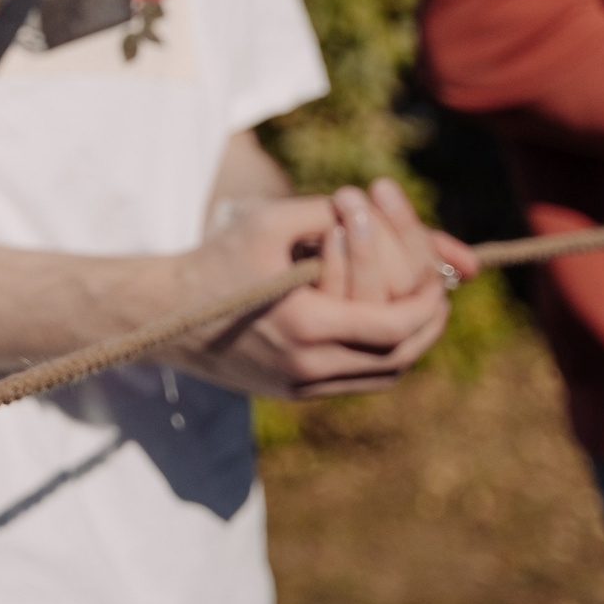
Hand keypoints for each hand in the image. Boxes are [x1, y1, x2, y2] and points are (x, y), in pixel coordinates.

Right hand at [174, 178, 478, 399]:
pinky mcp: (293, 392)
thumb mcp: (267, 222)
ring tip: (417, 306)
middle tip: (438, 291)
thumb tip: (379, 211)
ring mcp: (301, 385)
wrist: (165, 311)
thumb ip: (325, 211)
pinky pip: (357, 380)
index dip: (427, 301)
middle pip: (400, 357)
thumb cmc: (216, 260)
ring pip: (383, 375)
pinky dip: (381, 354)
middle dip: (429, 323)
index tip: (438, 274)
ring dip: (410, 342)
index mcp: (304, 325)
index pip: (394, 325)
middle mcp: (308, 365)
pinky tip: (381, 323)